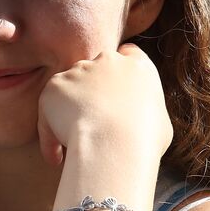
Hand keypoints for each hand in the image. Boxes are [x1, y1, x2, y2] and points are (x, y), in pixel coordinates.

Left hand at [36, 44, 171, 166]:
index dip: (119, 73)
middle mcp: (109, 61)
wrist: (114, 145)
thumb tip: (135, 121)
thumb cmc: (144, 143)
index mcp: (138, 67)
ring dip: (70, 108)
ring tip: (72, 144)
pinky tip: (57, 156)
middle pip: (96, 68)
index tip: (113, 91)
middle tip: (91, 120)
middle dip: (91, 89)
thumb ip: (145, 112)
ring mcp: (80, 70)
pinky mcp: (56, 84)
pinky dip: (49, 129)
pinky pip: (49, 107)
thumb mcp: (160, 125)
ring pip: (71, 87)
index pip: (128, 55)